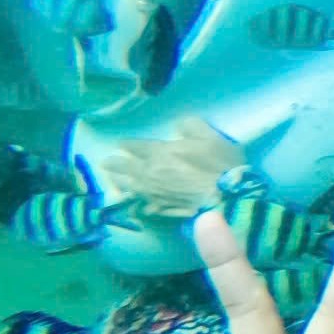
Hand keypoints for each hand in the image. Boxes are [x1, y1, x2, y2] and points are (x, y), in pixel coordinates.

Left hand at [99, 116, 242, 219]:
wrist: (228, 198)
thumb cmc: (220, 165)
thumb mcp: (211, 136)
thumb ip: (192, 126)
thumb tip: (180, 125)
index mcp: (160, 152)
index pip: (136, 146)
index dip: (127, 144)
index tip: (120, 143)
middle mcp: (151, 172)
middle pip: (127, 168)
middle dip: (115, 164)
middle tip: (105, 162)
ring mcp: (155, 193)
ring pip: (131, 187)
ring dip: (120, 183)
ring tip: (114, 181)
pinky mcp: (163, 209)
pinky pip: (144, 207)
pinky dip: (137, 205)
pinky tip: (135, 206)